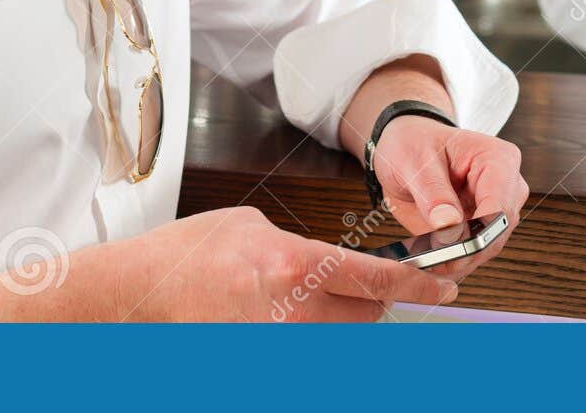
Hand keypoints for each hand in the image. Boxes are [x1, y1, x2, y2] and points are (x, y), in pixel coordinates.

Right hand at [0, 204, 457, 321]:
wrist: (139, 294)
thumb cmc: (190, 254)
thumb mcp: (254, 226)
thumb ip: (302, 245)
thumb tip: (334, 263)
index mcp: (292, 266)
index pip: (375, 278)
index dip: (419, 282)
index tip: (445, 283)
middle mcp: (291, 312)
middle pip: (367, 315)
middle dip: (379, 300)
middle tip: (378, 285)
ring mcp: (277, 344)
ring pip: (343, 339)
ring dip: (346, 322)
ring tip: (322, 301)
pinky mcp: (264, 361)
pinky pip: (311, 350)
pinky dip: (316, 337)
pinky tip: (301, 320)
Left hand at [371, 116, 528, 280]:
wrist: (405, 147)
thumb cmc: (414, 142)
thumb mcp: (414, 160)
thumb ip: (433, 192)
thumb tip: (449, 225)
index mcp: (497, 159)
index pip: (500, 204)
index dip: (478, 232)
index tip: (449, 249)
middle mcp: (505, 184)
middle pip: (499, 231)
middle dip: (466, 250)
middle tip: (431, 259)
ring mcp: (496, 207)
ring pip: (488, 247)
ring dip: (458, 258)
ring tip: (425, 258)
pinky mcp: (482, 226)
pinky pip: (473, 252)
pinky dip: (452, 259)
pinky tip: (430, 259)